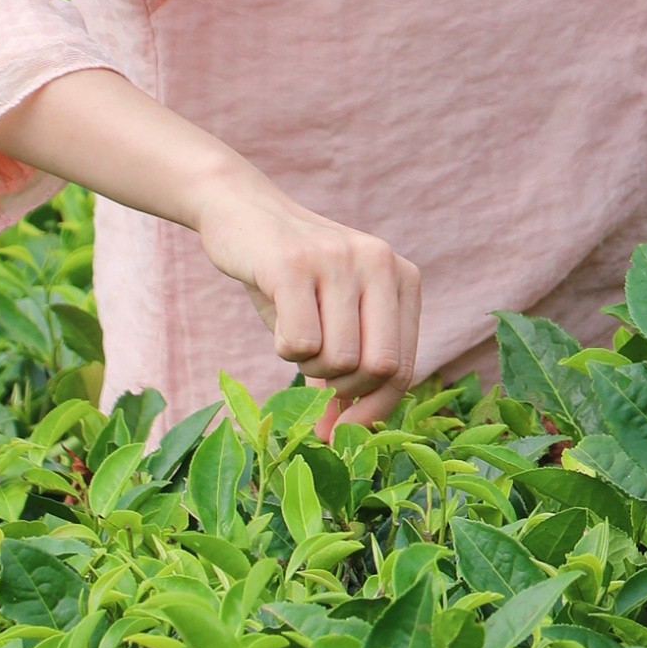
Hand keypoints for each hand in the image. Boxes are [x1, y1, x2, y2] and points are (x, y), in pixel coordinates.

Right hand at [195, 166, 422, 425]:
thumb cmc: (292, 279)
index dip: (374, 409)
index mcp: (402, 277)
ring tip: (294, 334)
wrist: (241, 210)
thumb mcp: (334, 317)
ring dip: (308, 365)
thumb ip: (349, 370)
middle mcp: (379, 263)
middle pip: (379, 368)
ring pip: (339, 360)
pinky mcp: (293, 264)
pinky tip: (277, 319)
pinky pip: (299, 342)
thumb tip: (339, 437)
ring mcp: (337, 260)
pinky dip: (284, 348)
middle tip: (313, 373)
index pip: (404, 367)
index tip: (342, 430)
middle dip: (342, 388)